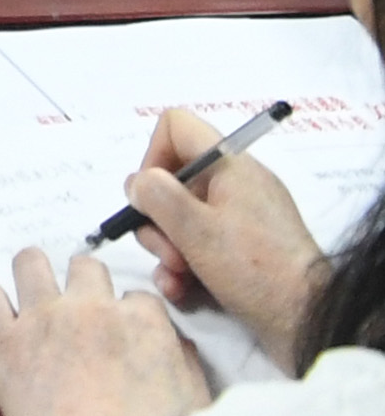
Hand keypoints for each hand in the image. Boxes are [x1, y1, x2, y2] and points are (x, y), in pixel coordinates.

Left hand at [0, 248, 211, 414]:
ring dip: (33, 272)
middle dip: (84, 285)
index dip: (128, 315)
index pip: (137, 298)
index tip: (121, 331)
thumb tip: (174, 343)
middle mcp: (90, 309)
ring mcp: (42, 319)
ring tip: (34, 288)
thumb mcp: (193, 401)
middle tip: (79, 309)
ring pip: (30, 263)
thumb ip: (183, 364)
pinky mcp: (3, 340)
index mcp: (142, 323)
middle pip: (85, 268)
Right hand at [123, 109, 325, 360]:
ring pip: (183, 219)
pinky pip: (202, 245)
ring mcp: (243, 220)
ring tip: (178, 277)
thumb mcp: (195, 229)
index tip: (151, 196)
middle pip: (174, 181)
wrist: (310, 321)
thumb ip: (155, 195)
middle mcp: (238, 186)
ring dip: (168, 249)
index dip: (153, 155)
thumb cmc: (253, 268)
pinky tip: (183, 290)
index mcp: (231, 166)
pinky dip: (186, 266)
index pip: (177, 127)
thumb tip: (139, 184)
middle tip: (168, 251)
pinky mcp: (247, 251)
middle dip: (159, 219)